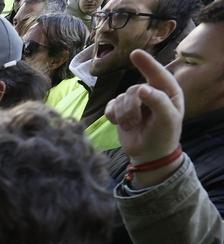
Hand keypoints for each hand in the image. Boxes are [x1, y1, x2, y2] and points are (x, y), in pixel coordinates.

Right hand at [105, 50, 182, 183]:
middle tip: (135, 122)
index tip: (134, 54)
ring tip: (131, 126)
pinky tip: (119, 124)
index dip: (146, 63)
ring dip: (123, 115)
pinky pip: (110, 106)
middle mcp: (151, 93)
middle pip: (132, 90)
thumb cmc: (163, 135)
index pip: (157, 74)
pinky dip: (112, 116)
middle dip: (131, 107)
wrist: (148, 155)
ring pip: (120, 98)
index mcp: (167, 91)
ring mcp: (134, 102)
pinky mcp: (120, 111)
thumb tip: (141, 89)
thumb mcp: (167, 119)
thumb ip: (157, 101)